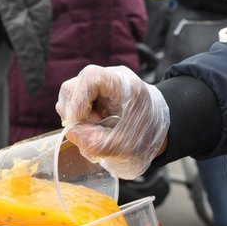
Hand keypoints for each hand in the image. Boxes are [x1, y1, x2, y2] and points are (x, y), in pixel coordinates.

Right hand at [56, 65, 169, 179]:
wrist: (157, 129)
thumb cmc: (145, 137)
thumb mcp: (124, 148)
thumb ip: (95, 143)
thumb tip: (69, 131)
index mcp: (123, 84)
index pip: (91, 77)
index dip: (77, 100)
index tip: (77, 122)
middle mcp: (109, 77)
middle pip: (74, 87)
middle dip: (75, 113)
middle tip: (92, 130)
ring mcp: (99, 84)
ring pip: (70, 95)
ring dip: (76, 117)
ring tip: (96, 129)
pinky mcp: (93, 93)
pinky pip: (74, 103)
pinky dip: (79, 118)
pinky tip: (94, 126)